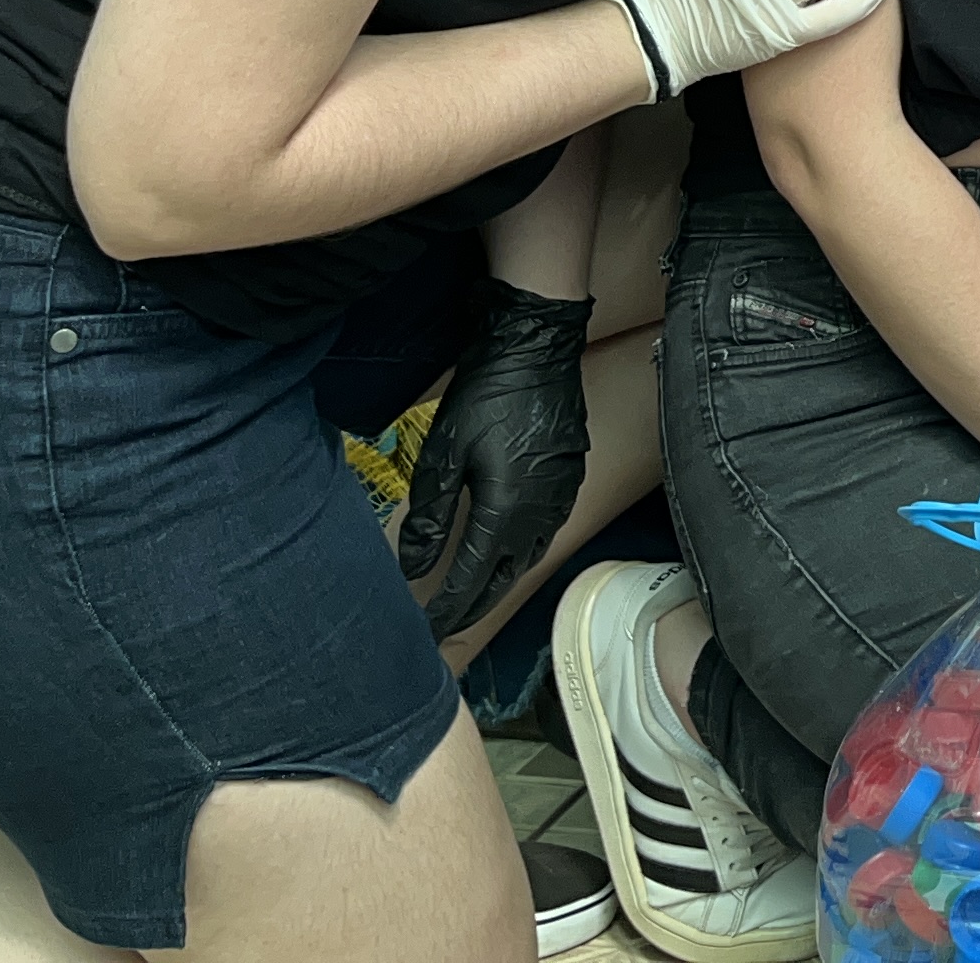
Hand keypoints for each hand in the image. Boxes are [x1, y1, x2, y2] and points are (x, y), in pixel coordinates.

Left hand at [393, 276, 595, 637]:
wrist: (538, 348)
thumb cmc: (487, 396)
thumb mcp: (443, 454)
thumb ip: (428, 517)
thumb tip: (410, 568)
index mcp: (504, 513)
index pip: (471, 581)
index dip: (446, 610)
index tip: (424, 632)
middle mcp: (539, 515)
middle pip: (504, 580)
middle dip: (472, 607)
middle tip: (445, 627)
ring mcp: (559, 498)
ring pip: (527, 559)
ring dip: (498, 583)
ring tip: (472, 597)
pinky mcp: (569, 479)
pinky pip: (544, 534)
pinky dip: (520, 554)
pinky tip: (507, 550)